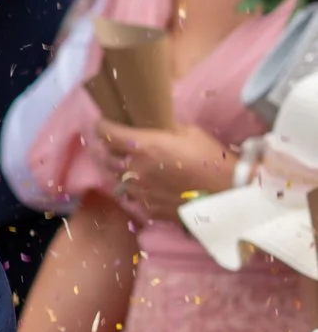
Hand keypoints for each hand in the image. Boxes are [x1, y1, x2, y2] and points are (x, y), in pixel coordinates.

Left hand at [93, 118, 234, 221]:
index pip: (106, 133)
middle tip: (116, 145)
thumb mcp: (189, 132)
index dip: (102, 126)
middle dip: (108, 149)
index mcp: (143, 146)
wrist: (229, 194)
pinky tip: (143, 186)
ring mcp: (140, 191)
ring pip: (115, 179)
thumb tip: (151, 123)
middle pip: (106, 157)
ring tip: (128, 166)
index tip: (104, 124)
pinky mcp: (147, 209)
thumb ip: (163, 128)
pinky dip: (133, 190)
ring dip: (119, 171)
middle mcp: (135, 169)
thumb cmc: (212, 158)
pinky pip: (131, 197)